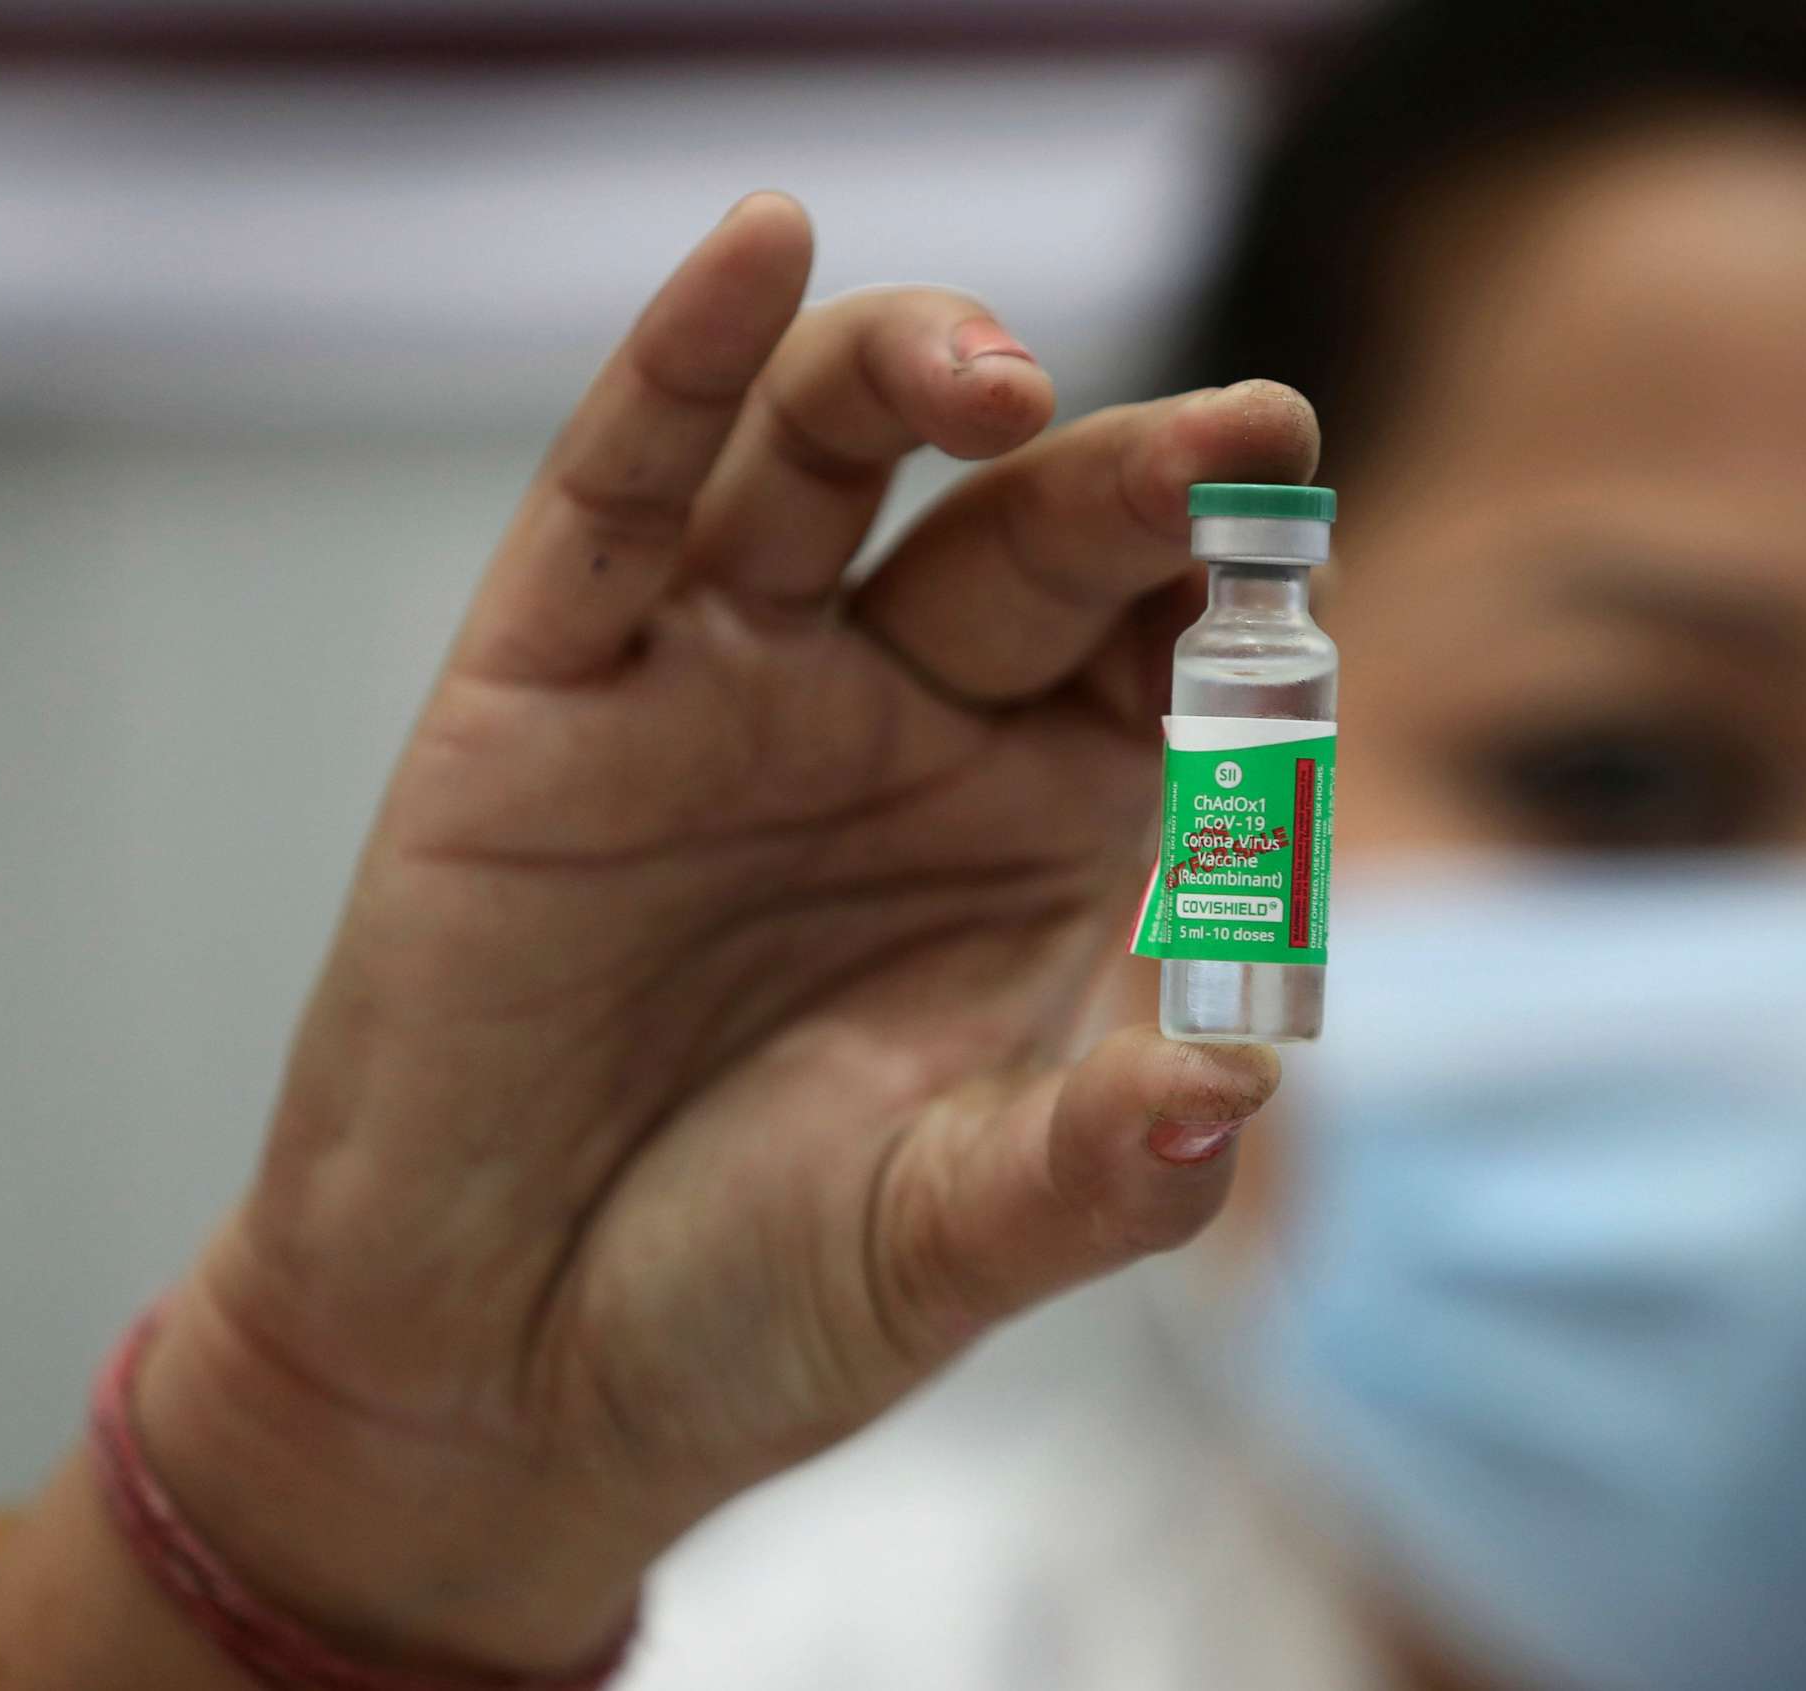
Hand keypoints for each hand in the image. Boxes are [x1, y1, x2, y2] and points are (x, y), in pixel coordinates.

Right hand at [135, 194, 1316, 1674]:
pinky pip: (621, 500)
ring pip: (833, 463)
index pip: (1171, 663)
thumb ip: (1089, 1175)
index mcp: (1041, 830)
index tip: (1311, 567)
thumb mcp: (944, 1246)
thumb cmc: (746, 1302)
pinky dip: (679, 370)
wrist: (494, 1377)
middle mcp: (903, 728)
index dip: (1243, 607)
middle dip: (1135, 483)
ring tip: (1001, 377)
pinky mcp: (551, 692)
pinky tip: (760, 256)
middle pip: (1034, 540)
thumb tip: (1234, 1100)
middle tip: (1239, 443)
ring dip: (918, 377)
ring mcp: (726, 690)